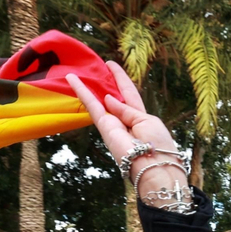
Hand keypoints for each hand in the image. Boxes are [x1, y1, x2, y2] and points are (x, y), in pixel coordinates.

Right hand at [66, 63, 180, 179]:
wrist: (153, 167)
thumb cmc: (157, 144)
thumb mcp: (146, 120)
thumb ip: (127, 109)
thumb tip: (109, 98)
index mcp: (140, 117)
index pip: (129, 93)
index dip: (121, 79)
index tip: (111, 65)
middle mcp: (124, 120)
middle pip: (112, 96)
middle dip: (104, 81)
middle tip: (96, 66)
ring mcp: (113, 124)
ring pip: (98, 100)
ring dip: (88, 86)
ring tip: (77, 71)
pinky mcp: (104, 127)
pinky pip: (92, 106)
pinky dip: (82, 92)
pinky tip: (73, 79)